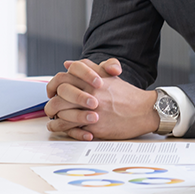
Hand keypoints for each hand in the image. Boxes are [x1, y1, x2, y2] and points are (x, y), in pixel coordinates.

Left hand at [45, 58, 159, 139]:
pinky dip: (62, 129)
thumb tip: (67, 64)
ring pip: (62, 113)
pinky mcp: (94, 126)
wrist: (144, 111)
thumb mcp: (108, 75)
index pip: (62, 78)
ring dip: (54, 117)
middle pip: (58, 97)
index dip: (52, 85)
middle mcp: (90, 94)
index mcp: (91, 80)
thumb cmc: (127, 94)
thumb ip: (88, 67)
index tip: (51, 91)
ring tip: (53, 119)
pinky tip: (60, 128)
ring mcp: (91, 111)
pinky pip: (71, 128)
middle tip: (50, 107)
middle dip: (51, 103)